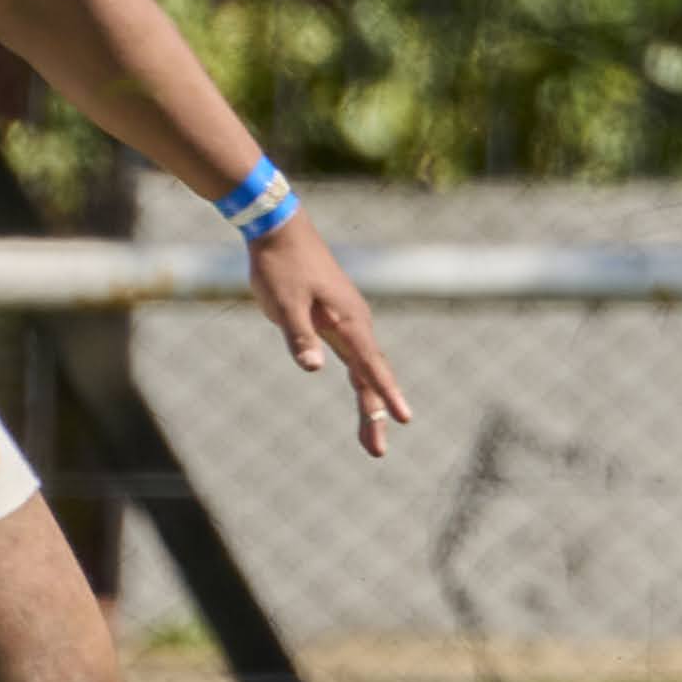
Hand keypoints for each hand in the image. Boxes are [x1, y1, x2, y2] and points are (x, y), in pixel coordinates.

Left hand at [247, 219, 411, 457]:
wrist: (279, 230)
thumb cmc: (280, 266)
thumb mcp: (284, 304)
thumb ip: (299, 337)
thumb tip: (314, 369)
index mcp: (348, 322)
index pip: (371, 367)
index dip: (386, 396)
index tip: (403, 421)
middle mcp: (355, 323)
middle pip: (371, 375)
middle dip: (375, 414)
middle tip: (376, 451)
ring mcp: (348, 320)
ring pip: (365, 368)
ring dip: (370, 401)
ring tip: (371, 436)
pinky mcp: (336, 317)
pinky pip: (356, 356)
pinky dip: (362, 380)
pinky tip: (363, 392)